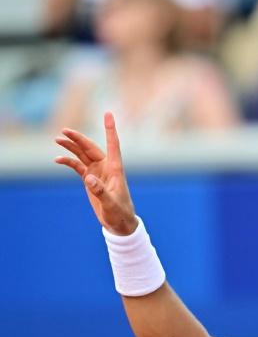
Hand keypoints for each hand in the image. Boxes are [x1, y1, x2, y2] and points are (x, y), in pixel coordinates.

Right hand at [54, 112, 138, 235]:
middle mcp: (106, 167)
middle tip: (64, 131)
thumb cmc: (120, 212)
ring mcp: (98, 172)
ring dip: (72, 147)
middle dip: (79, 139)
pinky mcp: (90, 179)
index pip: (113, 144)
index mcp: (116, 169)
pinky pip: (78, 166)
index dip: (110, 129)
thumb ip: (101, 191)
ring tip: (58, 139)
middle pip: (91, 148)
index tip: (108, 113)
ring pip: (83, 155)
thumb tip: (88, 178)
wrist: (119, 223)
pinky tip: (58, 159)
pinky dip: (68, 162)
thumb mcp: (111, 203)